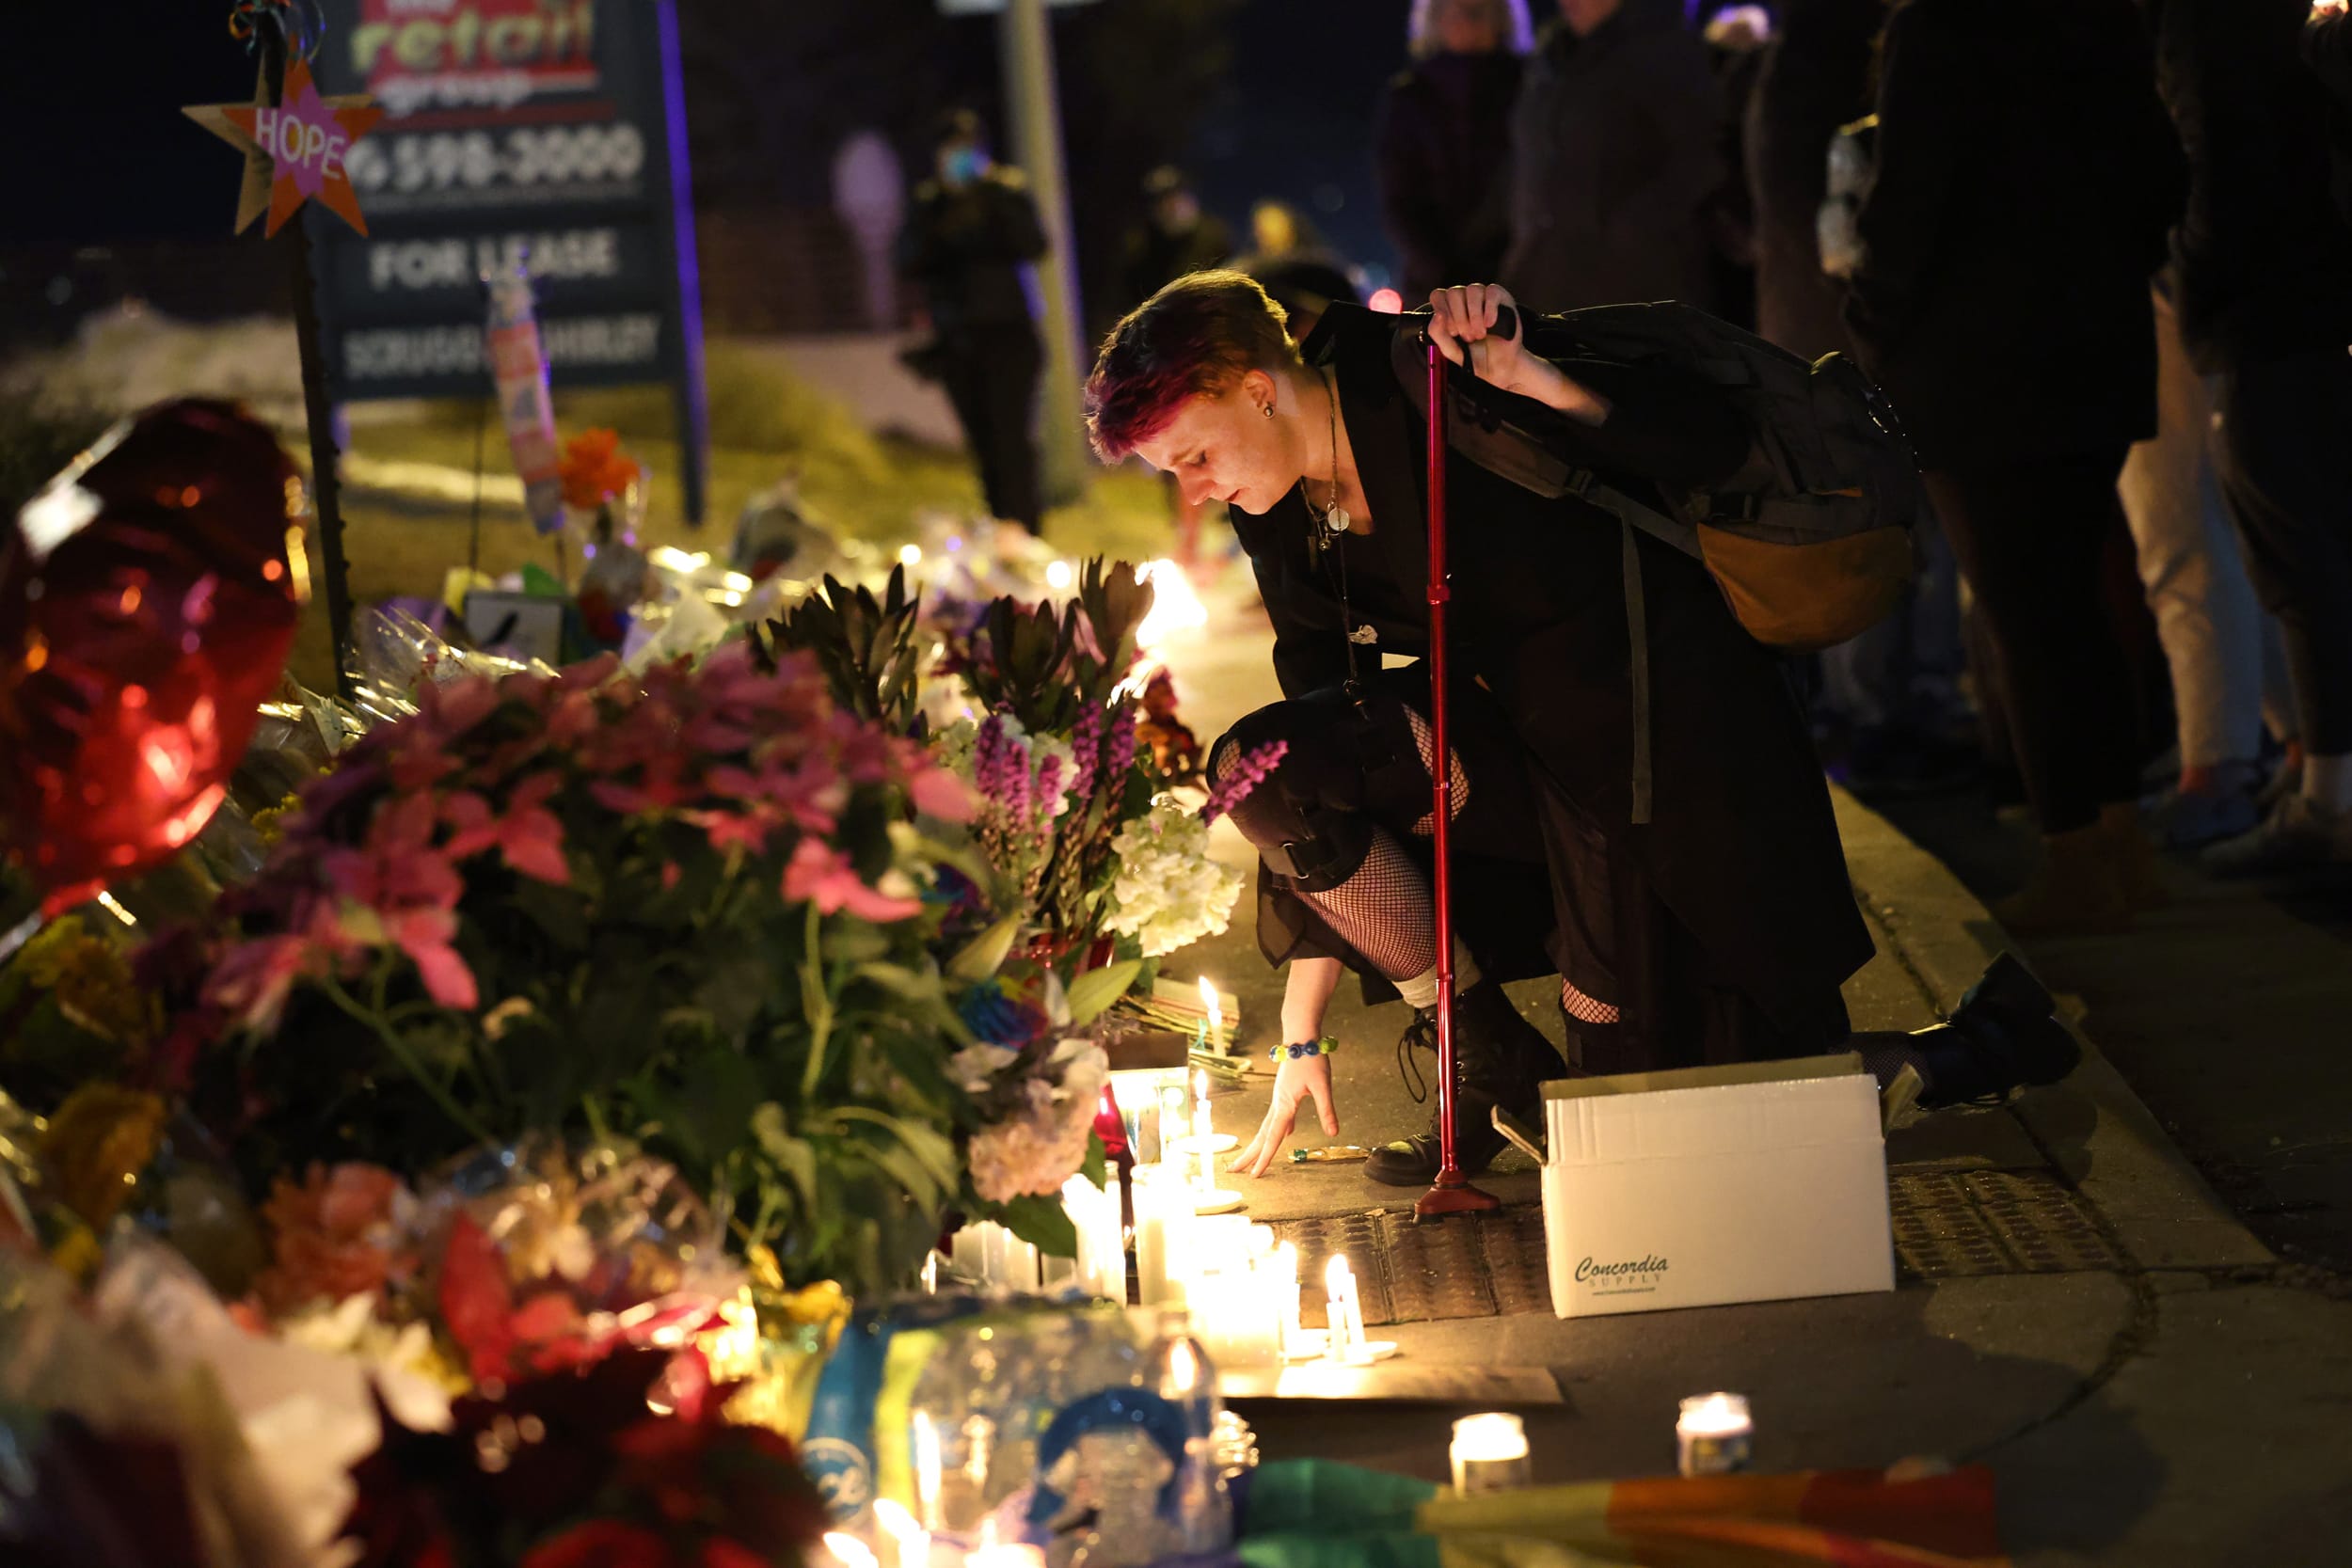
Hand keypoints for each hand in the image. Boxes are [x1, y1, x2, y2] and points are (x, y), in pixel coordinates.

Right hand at [1228, 1054, 1339, 1177]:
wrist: (1300, 1037)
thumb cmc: (1311, 1059)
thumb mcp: (1322, 1085)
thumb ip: (1327, 1110)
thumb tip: (1333, 1133)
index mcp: (1285, 1104)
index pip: (1273, 1137)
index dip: (1265, 1157)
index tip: (1254, 1174)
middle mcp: (1277, 1104)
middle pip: (1261, 1135)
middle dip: (1249, 1154)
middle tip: (1234, 1171)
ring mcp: (1279, 1098)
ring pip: (1266, 1127)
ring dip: (1258, 1144)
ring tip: (1250, 1158)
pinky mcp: (1283, 1093)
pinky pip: (1276, 1117)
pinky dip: (1275, 1129)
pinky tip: (1287, 1133)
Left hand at [1427, 283, 1526, 390]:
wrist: (1499, 365)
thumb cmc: (1474, 355)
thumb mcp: (1450, 349)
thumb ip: (1438, 334)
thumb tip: (1437, 315)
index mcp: (1449, 308)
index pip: (1438, 296)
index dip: (1442, 310)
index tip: (1452, 331)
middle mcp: (1464, 298)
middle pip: (1454, 292)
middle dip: (1459, 318)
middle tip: (1468, 337)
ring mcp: (1482, 295)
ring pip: (1473, 290)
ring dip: (1474, 315)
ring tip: (1480, 334)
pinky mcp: (1500, 296)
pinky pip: (1491, 292)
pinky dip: (1489, 309)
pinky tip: (1490, 324)